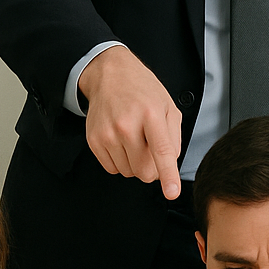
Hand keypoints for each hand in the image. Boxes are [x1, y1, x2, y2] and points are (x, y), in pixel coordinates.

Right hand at [78, 46, 181, 199]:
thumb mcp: (168, 107)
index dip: (168, 175)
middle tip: (151, 149)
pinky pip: (112, 169)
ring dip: (135, 163)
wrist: (110, 76)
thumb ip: (174, 138)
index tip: (171, 192)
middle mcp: (127, 124)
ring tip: (134, 138)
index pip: (161, 151)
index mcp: (150, 114)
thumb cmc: (143, 91)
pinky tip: (121, 142)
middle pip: (144, 170)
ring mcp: (108, 133)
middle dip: (152, 168)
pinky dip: (120, 161)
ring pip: (129, 172)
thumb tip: (169, 165)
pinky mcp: (94, 140)